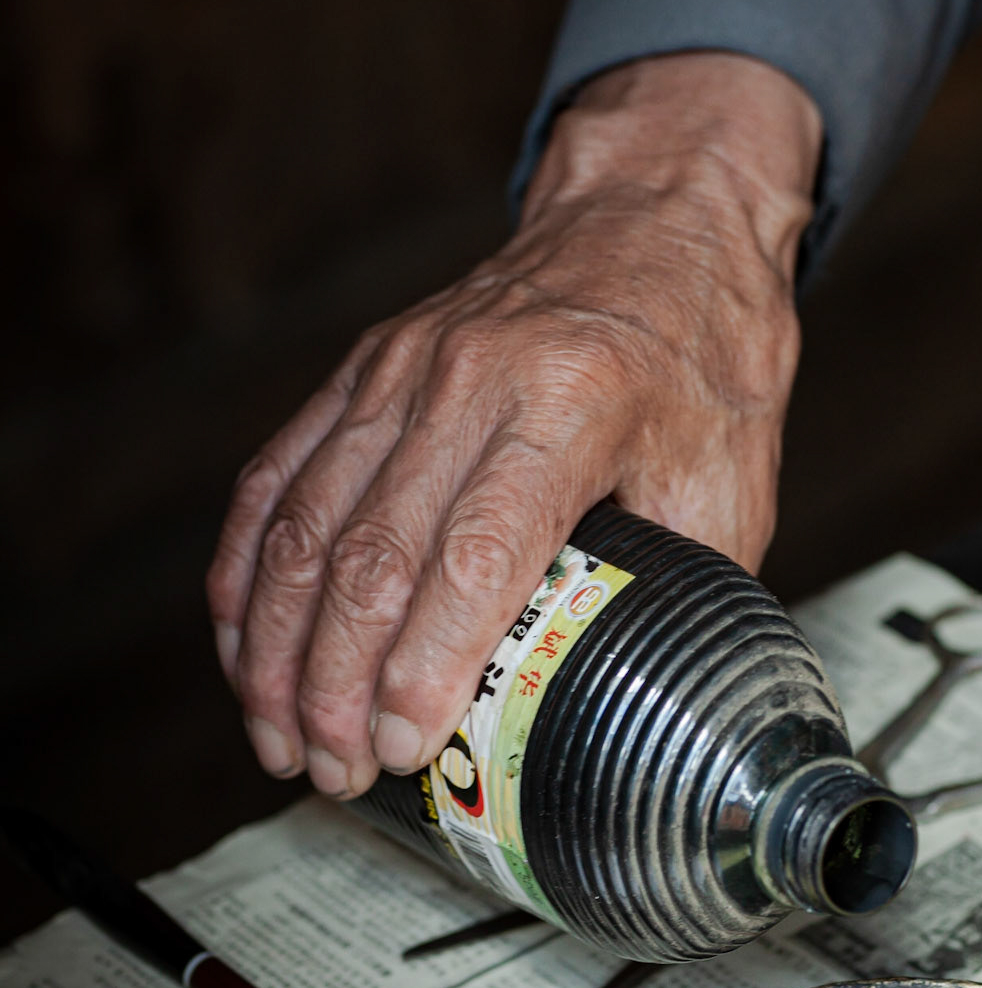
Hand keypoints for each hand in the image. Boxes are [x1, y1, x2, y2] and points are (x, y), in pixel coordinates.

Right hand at [207, 52, 821, 798]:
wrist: (658, 219)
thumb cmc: (703, 355)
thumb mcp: (732, 481)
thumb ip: (684, 593)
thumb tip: (655, 704)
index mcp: (575, 402)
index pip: (475, 554)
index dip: (426, 663)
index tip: (403, 745)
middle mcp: (472, 376)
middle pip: (369, 554)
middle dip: (336, 683)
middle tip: (334, 769)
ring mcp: (402, 367)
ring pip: (304, 523)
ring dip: (278, 646)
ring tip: (279, 737)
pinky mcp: (363, 368)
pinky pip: (276, 477)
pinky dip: (249, 571)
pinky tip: (243, 644)